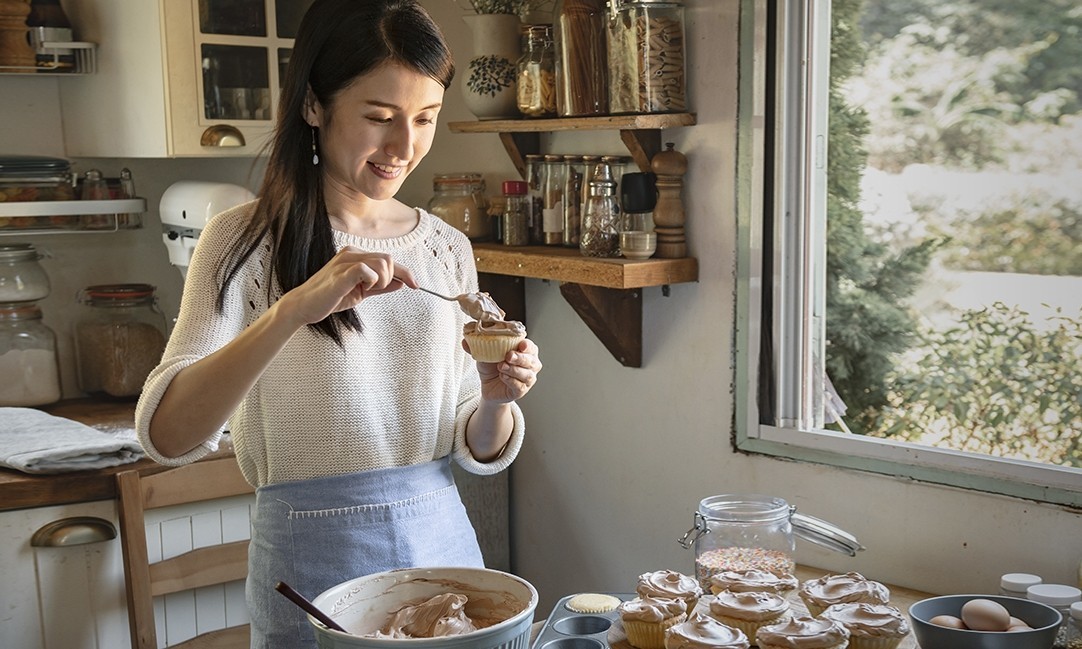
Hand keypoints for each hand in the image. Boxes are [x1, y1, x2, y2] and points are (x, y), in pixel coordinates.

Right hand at [279, 247, 416, 325]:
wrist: (304, 306)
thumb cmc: (329, 298)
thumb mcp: (360, 292)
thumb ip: (380, 287)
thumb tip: (401, 283)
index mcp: (355, 256)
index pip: (387, 259)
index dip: (405, 272)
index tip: (416, 285)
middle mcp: (351, 254)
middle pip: (388, 258)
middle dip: (391, 277)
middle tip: (376, 290)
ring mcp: (345, 261)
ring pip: (382, 262)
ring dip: (382, 280)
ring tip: (367, 289)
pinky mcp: (341, 273)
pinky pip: (368, 270)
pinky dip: (372, 281)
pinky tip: (362, 288)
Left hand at [466, 338, 541, 402]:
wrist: (488, 386)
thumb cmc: (492, 367)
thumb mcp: (484, 354)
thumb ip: (477, 346)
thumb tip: (465, 341)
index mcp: (524, 352)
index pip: (531, 347)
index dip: (527, 346)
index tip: (520, 345)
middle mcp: (530, 365)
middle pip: (532, 361)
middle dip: (520, 358)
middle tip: (508, 356)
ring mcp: (527, 379)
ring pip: (527, 375)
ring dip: (514, 370)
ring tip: (501, 367)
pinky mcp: (521, 390)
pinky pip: (520, 386)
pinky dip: (511, 380)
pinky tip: (502, 376)